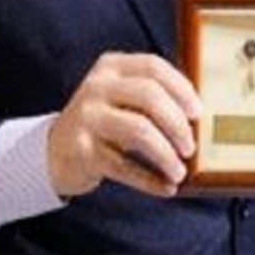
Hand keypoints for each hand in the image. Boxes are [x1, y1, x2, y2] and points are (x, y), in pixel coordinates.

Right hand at [47, 52, 201, 198]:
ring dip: (165, 154)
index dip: (181, 88)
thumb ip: (153, 97)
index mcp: (111, 67)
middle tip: (190, 146)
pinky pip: (124, 166)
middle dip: (177, 123)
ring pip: (139, 130)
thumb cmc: (104, 122)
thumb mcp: (121, 98)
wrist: (54, 151)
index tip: (198, 112)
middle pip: (149, 96)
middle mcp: (97, 87)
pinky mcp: (82, 150)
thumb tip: (200, 116)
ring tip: (180, 171)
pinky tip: (166, 188)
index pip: (153, 67)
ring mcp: (87, 117)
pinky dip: (149, 180)